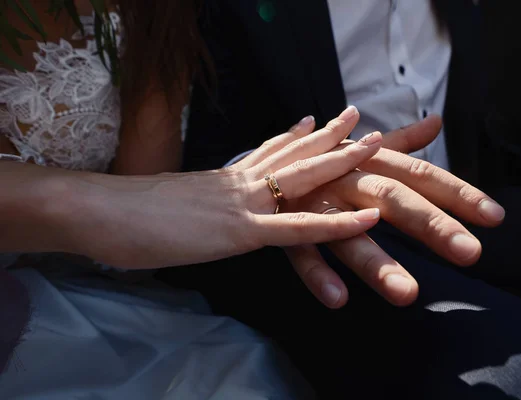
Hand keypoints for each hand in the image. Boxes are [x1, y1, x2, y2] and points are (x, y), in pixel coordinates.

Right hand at [63, 107, 382, 268]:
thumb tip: (199, 208)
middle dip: (329, 135)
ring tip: (375, 143)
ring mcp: (243, 203)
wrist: (100, 212)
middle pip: (292, 153)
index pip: (266, 151)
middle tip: (356, 115)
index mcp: (221, 177)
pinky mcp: (240, 231)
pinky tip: (368, 220)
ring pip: (303, 178)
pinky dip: (336, 225)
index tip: (314, 119)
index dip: (293, 135)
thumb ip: (195, 204)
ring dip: (343, 161)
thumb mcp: (171, 205)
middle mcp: (238, 181)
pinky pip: (297, 229)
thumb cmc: (124, 214)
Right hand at [266, 109, 505, 307]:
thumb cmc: (320, 160)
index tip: (494, 218)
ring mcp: (315, 203)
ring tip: (407, 294)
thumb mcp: (360, 149)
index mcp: (368, 160)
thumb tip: (436, 123)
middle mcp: (346, 179)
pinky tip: (338, 300)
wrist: (257, 160)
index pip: (420, 174)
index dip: (458, 194)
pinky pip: (300, 252)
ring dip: (377, 260)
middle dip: (431, 224)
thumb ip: (400, 143)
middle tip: (468, 252)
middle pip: (392, 197)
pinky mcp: (284, 226)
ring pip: (348, 232)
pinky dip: (317, 273)